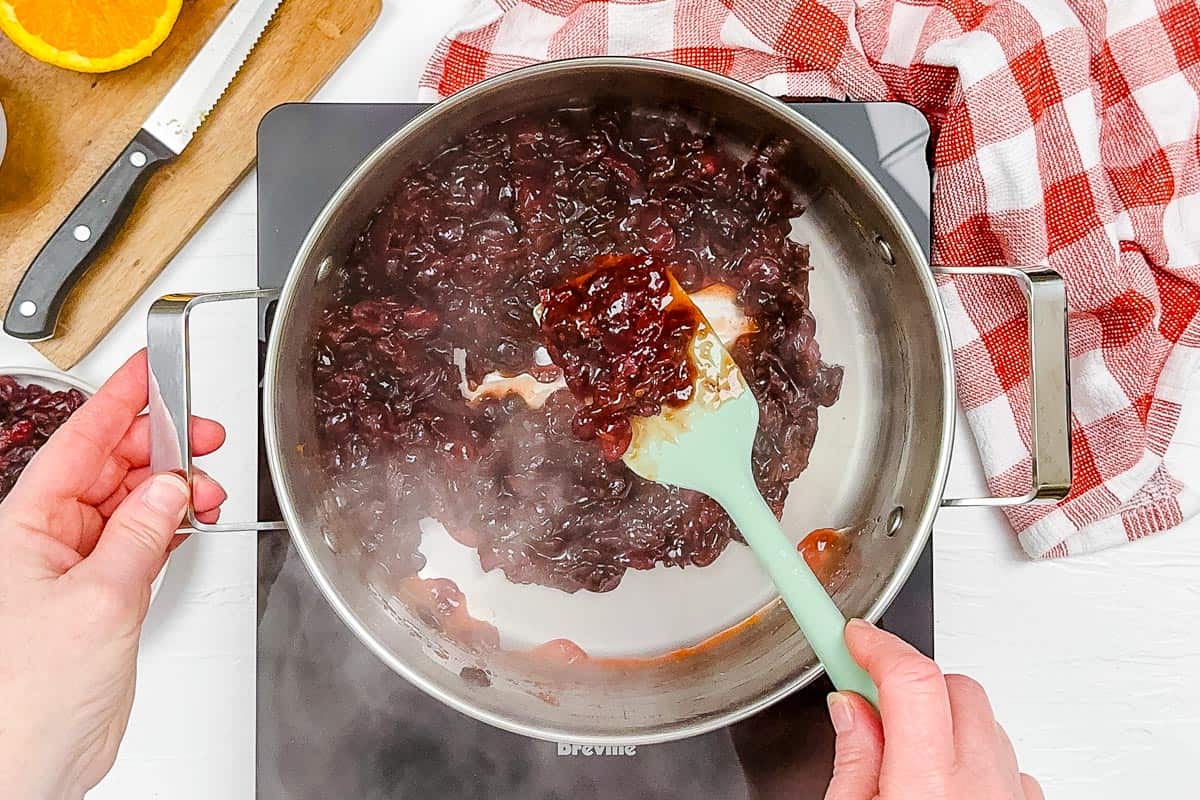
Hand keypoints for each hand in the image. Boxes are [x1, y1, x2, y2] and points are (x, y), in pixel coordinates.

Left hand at [0, 351, 225, 799]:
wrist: (29, 761)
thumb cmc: (27, 695)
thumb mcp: (98, 598)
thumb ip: (140, 534)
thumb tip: (172, 487)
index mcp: (28, 525)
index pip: (79, 443)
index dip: (118, 401)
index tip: (149, 369)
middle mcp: (51, 539)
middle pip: (110, 466)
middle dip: (159, 444)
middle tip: (203, 433)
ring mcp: (79, 564)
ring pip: (132, 499)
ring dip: (172, 487)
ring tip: (205, 488)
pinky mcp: (106, 591)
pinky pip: (142, 536)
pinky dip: (172, 522)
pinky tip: (190, 517)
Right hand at [825, 619, 1042, 799]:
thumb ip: (852, 762)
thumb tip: (849, 709)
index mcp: (927, 787)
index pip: (911, 679)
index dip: (877, 645)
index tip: (853, 634)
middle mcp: (981, 786)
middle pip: (953, 688)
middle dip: (910, 685)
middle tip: (873, 708)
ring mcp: (1011, 796)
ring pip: (984, 720)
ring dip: (945, 722)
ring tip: (909, 760)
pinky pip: (1007, 761)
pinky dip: (977, 760)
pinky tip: (948, 785)